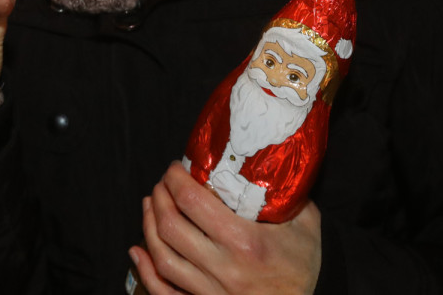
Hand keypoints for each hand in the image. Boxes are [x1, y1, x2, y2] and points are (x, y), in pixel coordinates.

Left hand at [129, 162, 320, 294]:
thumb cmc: (304, 266)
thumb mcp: (304, 224)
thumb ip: (282, 193)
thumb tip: (263, 161)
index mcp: (246, 243)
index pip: (192, 202)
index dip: (175, 180)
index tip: (174, 169)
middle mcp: (224, 268)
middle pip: (170, 227)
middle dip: (159, 197)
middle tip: (162, 184)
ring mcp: (212, 291)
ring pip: (162, 257)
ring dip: (148, 226)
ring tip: (150, 205)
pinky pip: (164, 292)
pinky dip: (145, 270)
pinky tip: (138, 250)